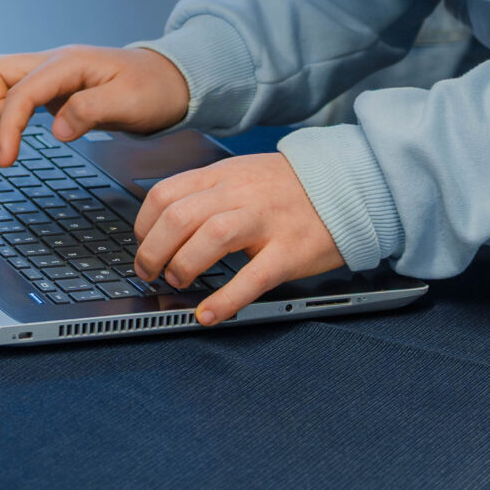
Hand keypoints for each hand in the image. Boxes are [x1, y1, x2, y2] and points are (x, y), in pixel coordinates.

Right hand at [0, 45, 191, 167]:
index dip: (8, 126)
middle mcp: (52, 62)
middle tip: (11, 142)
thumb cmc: (153, 89)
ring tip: (17, 136)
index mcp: (69, 63)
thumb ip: (90, 111)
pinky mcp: (51, 85)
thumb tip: (56, 130)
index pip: (21, 92)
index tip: (6, 160)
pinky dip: (11, 109)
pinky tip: (27, 130)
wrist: (169, 80)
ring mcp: (50, 72)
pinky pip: (15, 89)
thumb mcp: (130, 102)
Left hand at [133, 153, 340, 325]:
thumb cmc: (288, 187)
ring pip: (211, 238)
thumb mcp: (241, 174)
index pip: (165, 194)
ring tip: (178, 282)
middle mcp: (240, 194)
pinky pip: (253, 277)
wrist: (347, 185)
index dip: (144, 226)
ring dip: (183, 265)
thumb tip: (166, 222)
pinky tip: (209, 314)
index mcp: (222, 176)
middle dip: (154, 250)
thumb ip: (207, 193)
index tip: (141, 246)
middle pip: (180, 216)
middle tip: (150, 272)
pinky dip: (226, 300)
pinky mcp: (290, 251)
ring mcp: (266, 221)